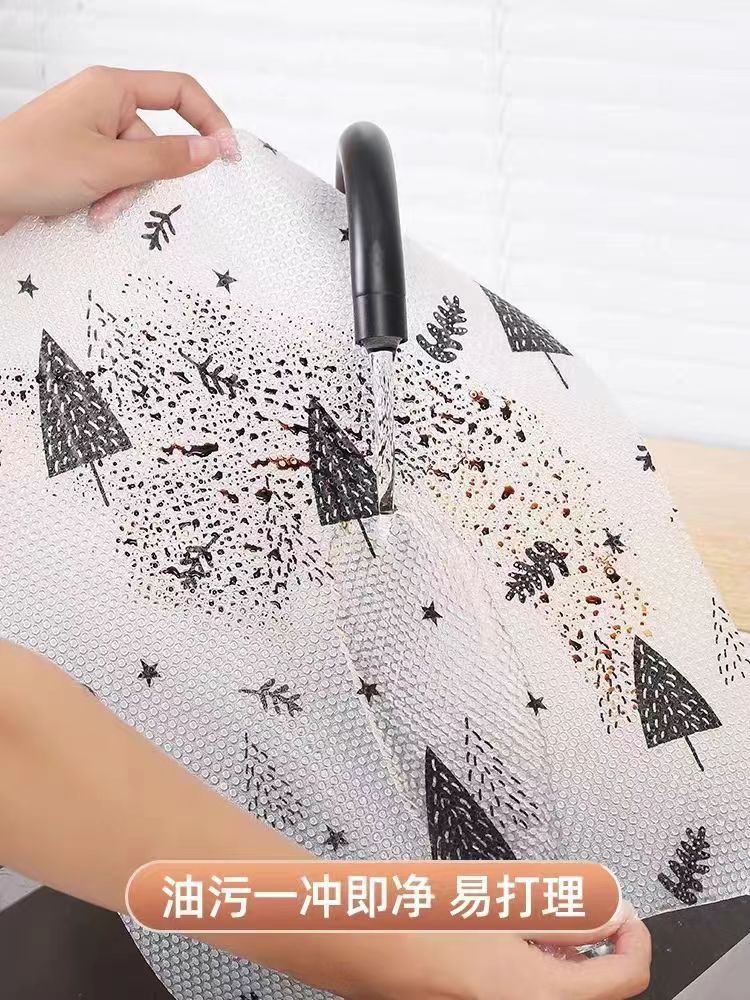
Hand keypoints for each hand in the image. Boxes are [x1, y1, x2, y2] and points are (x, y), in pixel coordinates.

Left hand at [0, 66, 234, 233]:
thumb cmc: (30, 166)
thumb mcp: (110, 166)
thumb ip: (166, 159)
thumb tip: (210, 150)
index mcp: (110, 87)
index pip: (180, 92)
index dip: (210, 121)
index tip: (228, 156)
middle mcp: (100, 104)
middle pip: (155, 142)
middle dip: (145, 178)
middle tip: (124, 196)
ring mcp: (88, 133)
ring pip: (134, 169)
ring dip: (121, 196)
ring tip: (93, 208)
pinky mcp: (77, 159)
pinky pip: (113, 180)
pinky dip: (106, 200)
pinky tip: (84, 210)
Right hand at [332, 906, 650, 999]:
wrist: (374, 948)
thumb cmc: (427, 926)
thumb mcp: (507, 902)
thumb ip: (569, 908)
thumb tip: (609, 908)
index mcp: (543, 995)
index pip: (627, 978)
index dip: (635, 938)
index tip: (624, 913)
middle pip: (602, 990)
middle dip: (601, 947)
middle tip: (588, 911)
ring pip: (570, 992)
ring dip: (572, 959)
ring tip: (544, 919)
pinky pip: (540, 993)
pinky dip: (544, 970)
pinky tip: (520, 938)